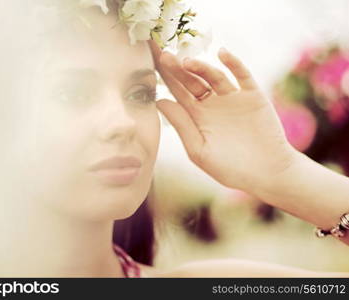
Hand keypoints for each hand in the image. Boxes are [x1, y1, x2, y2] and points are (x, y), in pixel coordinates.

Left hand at [149, 41, 298, 192]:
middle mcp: (212, 104)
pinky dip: (234, 63)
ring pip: (214, 76)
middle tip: (165, 55)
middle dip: (178, 68)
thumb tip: (159, 102)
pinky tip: (222, 53)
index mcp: (196, 117)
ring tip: (188, 62)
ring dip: (201, 67)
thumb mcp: (199, 149)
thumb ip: (182, 125)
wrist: (267, 174)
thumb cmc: (230, 169)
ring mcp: (232, 98)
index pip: (177, 92)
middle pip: (192, 80)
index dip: (165, 78)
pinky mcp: (253, 96)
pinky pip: (242, 75)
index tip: (152, 63)